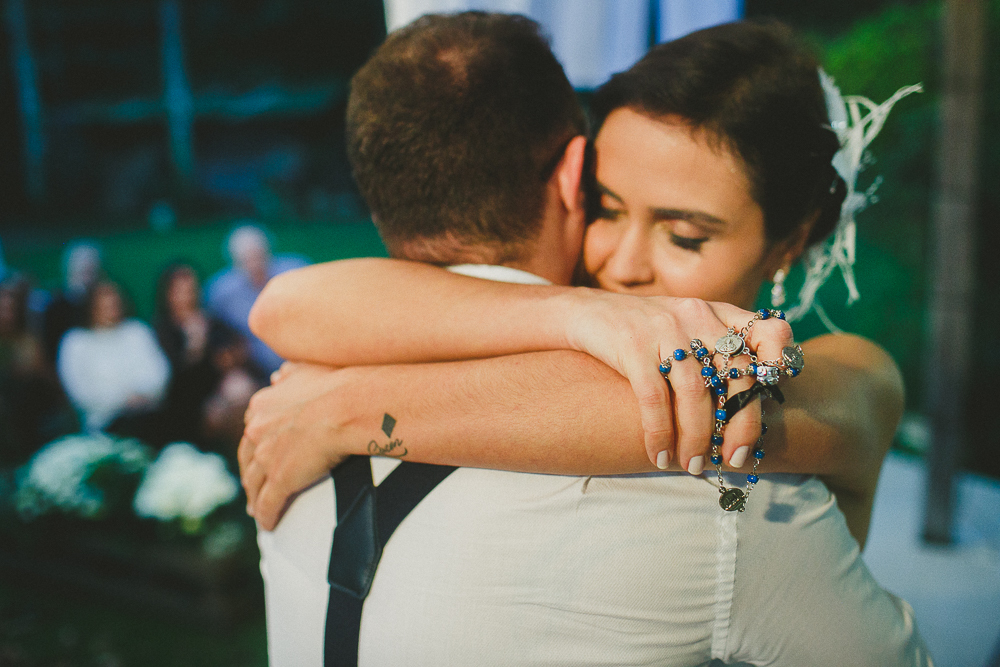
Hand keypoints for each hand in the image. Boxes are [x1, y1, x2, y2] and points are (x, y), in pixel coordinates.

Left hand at [239, 362, 350, 530]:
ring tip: (257, 509)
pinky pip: (269, 504)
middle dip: (249, 474)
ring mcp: (266, 457)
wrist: (347, 406)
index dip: (254, 444)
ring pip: (254, 484)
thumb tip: (278, 375)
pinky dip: (266, 516)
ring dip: (254, 498)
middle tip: (252, 486)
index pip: (252, 429)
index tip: (258, 454)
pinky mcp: (280, 479)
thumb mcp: (306, 370)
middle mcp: (257, 431)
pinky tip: (268, 525)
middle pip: (247, 458)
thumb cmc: (335, 385)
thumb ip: (290, 374)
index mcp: (262, 406)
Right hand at [562, 290, 794, 472]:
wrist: (585, 314)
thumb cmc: (642, 335)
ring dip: (697, 438)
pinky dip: (660, 433)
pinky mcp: (631, 344)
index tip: (777, 394)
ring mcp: (664, 328)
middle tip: (732, 460)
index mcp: (716, 314)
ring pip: (695, 392)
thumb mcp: (685, 330)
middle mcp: (697, 316)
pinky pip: (654, 398)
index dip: (781, 359)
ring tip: (692, 465)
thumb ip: (716, 355)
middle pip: (737, 374)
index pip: (768, 330)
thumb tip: (745, 414)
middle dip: (740, 426)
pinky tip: (658, 455)